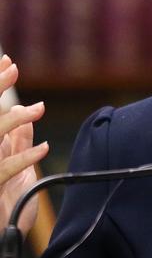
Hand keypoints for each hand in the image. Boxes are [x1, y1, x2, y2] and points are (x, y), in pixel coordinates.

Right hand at [0, 54, 48, 233]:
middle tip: (12, 67)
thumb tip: (28, 111)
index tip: (7, 60)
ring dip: (14, 121)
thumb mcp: (14, 162)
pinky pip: (4, 170)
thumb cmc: (4, 197)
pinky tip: (42, 149)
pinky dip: (24, 158)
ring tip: (36, 109)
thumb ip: (18, 138)